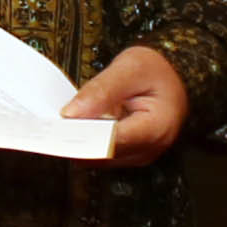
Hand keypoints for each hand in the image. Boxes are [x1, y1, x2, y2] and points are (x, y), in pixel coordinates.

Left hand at [63, 44, 188, 167]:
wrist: (173, 76)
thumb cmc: (157, 71)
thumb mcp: (130, 67)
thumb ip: (101, 90)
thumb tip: (71, 113)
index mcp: (157, 127)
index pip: (113, 141)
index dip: (83, 136)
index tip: (59, 129)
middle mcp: (150, 148)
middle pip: (103, 154)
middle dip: (77, 139)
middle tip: (53, 124)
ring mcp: (140, 154)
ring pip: (99, 158)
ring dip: (80, 142)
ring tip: (64, 123)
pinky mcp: (129, 154)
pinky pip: (101, 154)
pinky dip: (87, 140)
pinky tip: (78, 126)